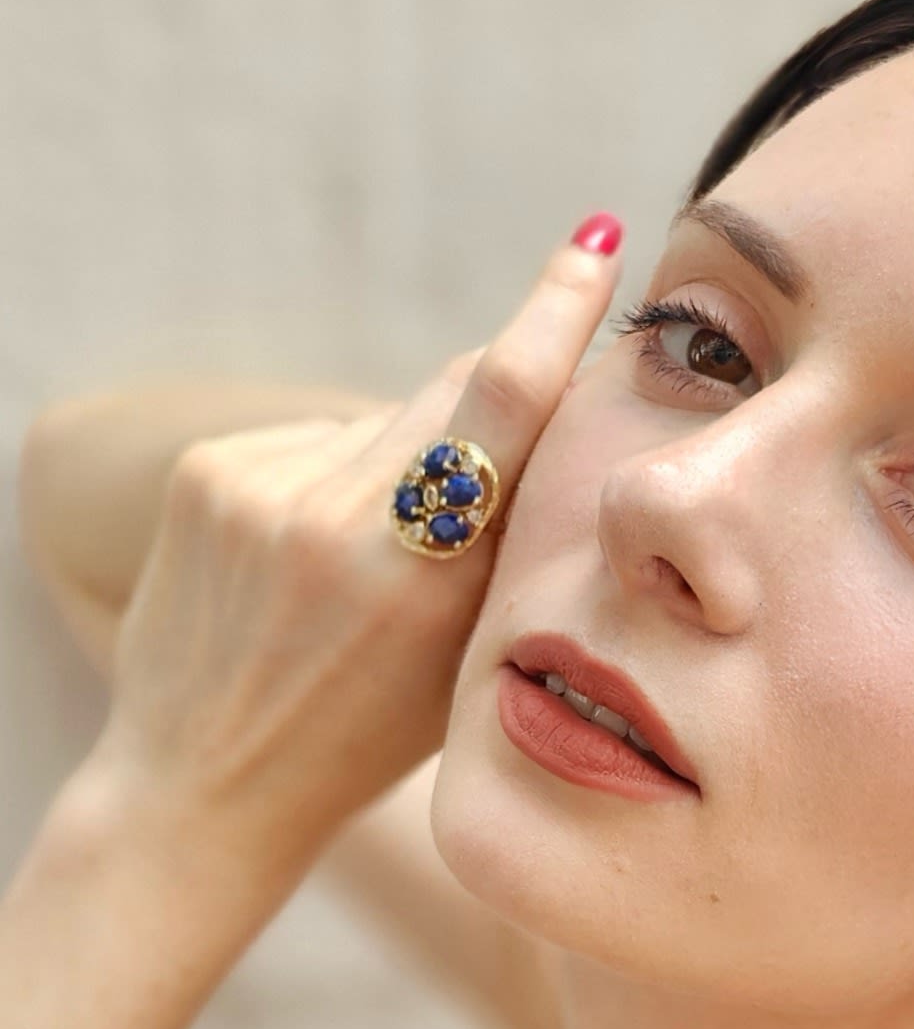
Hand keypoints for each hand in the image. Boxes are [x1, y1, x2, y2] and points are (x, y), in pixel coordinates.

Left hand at [83, 213, 624, 873]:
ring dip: (407, 464)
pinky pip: (317, 442)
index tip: (593, 246)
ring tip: (366, 569)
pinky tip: (309, 559)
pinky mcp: (210, 473)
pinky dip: (338, 480)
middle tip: (489, 477)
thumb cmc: (366, 737)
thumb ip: (507, 545)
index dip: (556, 313)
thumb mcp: (470, 661)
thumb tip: (540, 412)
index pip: (505, 403)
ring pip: (385, 422)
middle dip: (492, 405)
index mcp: (425, 581)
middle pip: (452, 392)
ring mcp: (262, 488)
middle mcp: (340, 521)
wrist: (204, 783)